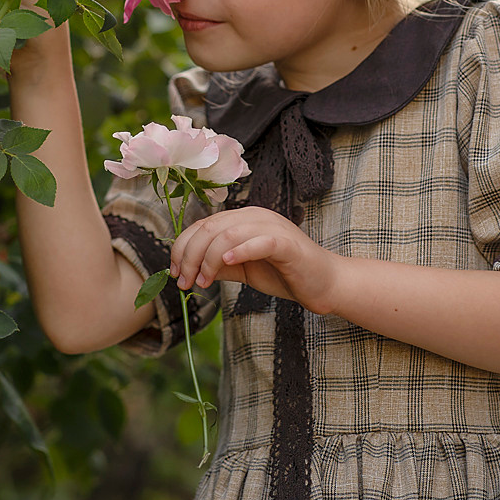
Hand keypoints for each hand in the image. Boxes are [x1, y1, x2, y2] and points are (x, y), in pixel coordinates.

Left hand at [170, 207, 340, 315]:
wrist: (324, 283)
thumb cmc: (284, 274)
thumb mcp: (243, 270)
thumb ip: (218, 265)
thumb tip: (187, 270)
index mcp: (242, 219)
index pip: (202, 225)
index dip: (182, 248)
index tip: (175, 274)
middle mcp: (255, 216)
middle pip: (210, 228)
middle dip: (190, 256)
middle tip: (184, 282)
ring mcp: (272, 227)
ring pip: (228, 234)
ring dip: (209, 260)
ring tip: (203, 282)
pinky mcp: (287, 243)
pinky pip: (259, 242)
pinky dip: (239, 251)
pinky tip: (227, 264)